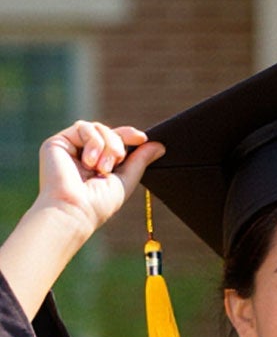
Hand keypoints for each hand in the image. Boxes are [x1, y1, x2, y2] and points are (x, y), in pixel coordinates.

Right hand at [33, 122, 158, 240]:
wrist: (75, 209)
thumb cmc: (99, 203)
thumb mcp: (126, 180)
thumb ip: (140, 161)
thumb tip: (159, 145)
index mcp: (98, 163)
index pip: (115, 140)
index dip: (128, 135)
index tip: (142, 138)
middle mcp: (83, 154)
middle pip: (108, 131)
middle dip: (118, 144)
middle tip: (116, 162)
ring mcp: (70, 147)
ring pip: (97, 128)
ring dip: (107, 145)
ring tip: (102, 168)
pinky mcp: (57, 142)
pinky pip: (83, 127)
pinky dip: (93, 142)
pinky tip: (89, 162)